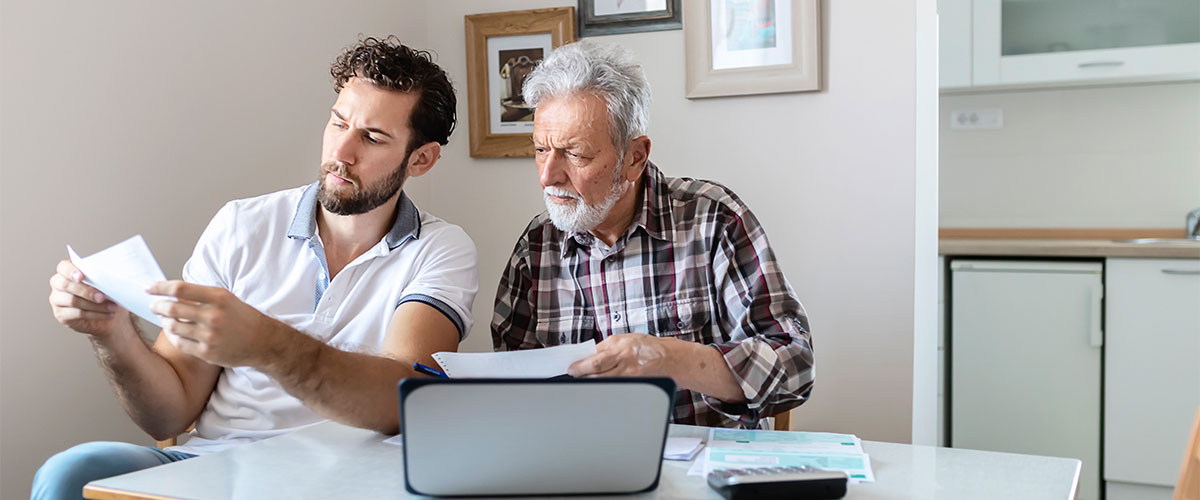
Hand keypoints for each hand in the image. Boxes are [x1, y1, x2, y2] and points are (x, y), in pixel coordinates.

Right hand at [48, 260, 132, 337]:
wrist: (108, 312)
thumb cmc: (105, 292)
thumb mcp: (105, 282)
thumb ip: (102, 277)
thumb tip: (109, 277)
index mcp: (67, 271)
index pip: (63, 267)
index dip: (70, 271)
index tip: (81, 276)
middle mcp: (58, 284)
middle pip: (66, 285)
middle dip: (86, 291)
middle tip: (102, 297)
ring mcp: (57, 300)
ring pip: (73, 301)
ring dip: (95, 305)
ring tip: (112, 307)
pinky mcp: (61, 314)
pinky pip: (77, 314)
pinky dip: (95, 314)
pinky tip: (107, 314)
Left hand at [147, 281, 282, 366]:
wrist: (262, 341)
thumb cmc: (242, 317)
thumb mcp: (226, 299)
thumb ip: (201, 295)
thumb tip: (172, 292)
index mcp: (218, 298)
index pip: (180, 289)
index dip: (160, 288)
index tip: (148, 288)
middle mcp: (213, 316)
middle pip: (172, 309)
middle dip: (157, 306)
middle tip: (153, 305)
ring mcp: (210, 336)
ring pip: (173, 327)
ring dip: (164, 322)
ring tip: (164, 319)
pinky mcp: (208, 352)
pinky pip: (180, 343)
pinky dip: (173, 336)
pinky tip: (174, 332)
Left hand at [568, 333, 673, 377]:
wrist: (668, 358)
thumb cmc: (646, 346)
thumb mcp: (624, 339)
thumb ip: (605, 347)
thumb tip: (587, 355)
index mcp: (620, 346)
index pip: (595, 359)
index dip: (580, 366)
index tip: (571, 368)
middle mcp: (624, 360)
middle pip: (597, 373)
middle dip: (582, 375)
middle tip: (574, 375)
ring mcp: (630, 374)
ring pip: (604, 382)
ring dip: (591, 382)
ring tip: (584, 380)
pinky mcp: (635, 384)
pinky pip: (615, 387)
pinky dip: (604, 387)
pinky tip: (599, 387)